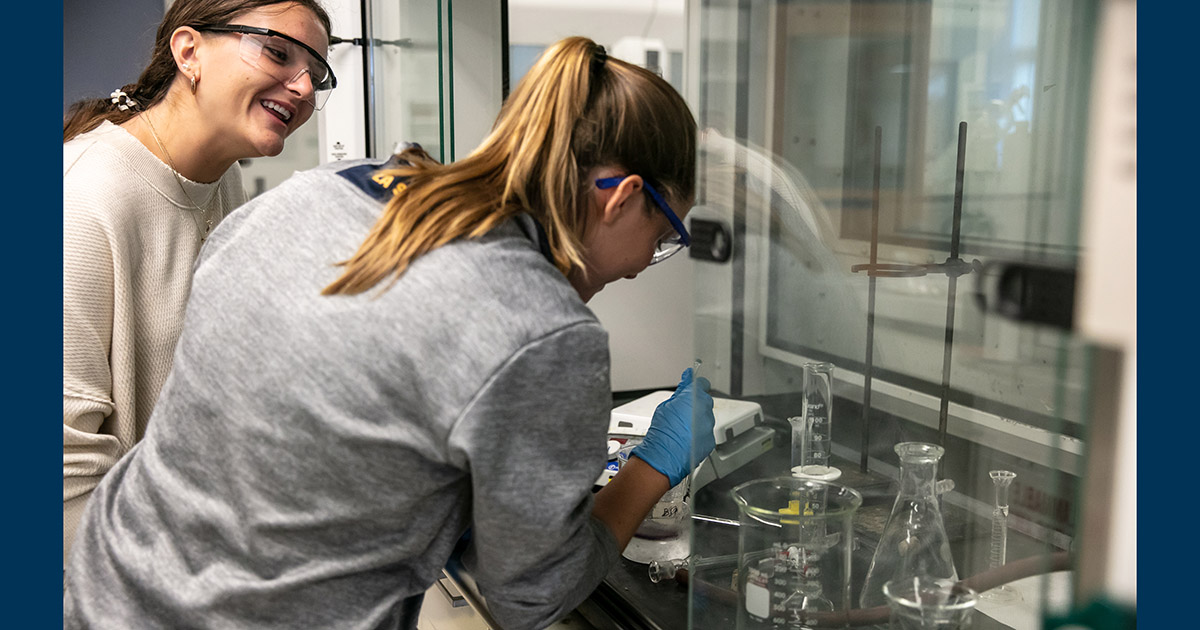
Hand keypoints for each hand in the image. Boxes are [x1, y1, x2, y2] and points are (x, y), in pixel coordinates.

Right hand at [631, 367, 715, 486]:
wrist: (664, 456)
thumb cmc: (663, 432)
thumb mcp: (666, 406)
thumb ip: (681, 392)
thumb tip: (687, 380)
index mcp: (694, 397)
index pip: (701, 384)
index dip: (695, 384)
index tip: (691, 384)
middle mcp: (705, 410)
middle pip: (704, 402)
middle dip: (695, 404)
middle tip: (680, 412)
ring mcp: (709, 426)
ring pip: (705, 418)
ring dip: (696, 420)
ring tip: (680, 429)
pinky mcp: (710, 440)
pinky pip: (706, 433)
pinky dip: (698, 434)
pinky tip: (685, 438)